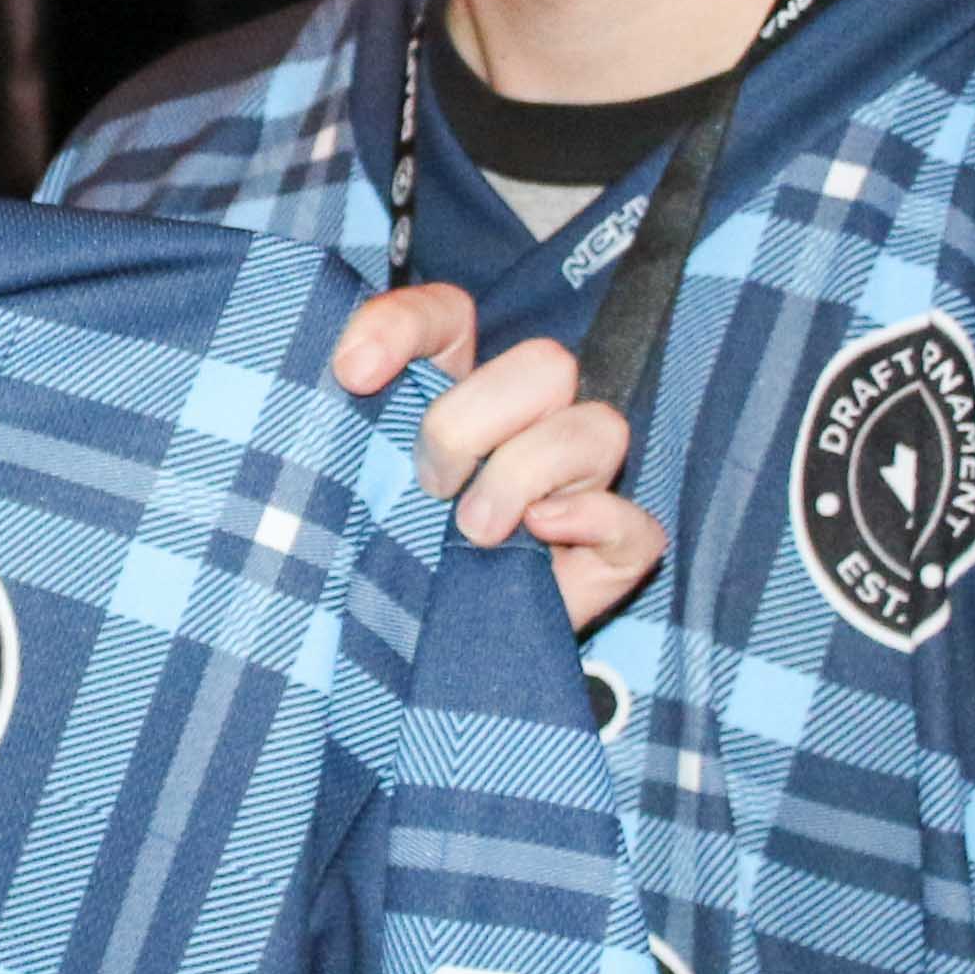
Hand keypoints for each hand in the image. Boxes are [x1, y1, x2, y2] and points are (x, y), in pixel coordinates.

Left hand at [329, 286, 668, 634]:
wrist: (396, 657)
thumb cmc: (373, 554)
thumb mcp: (340, 478)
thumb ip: (337, 409)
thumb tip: (357, 370)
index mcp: (457, 393)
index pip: (448, 316)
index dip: (403, 329)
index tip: (353, 375)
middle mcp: (527, 427)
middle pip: (545, 364)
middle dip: (471, 424)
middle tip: (427, 486)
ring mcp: (578, 489)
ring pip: (600, 428)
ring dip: (524, 475)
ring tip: (469, 531)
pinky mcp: (608, 555)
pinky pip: (637, 525)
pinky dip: (595, 521)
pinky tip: (540, 535)